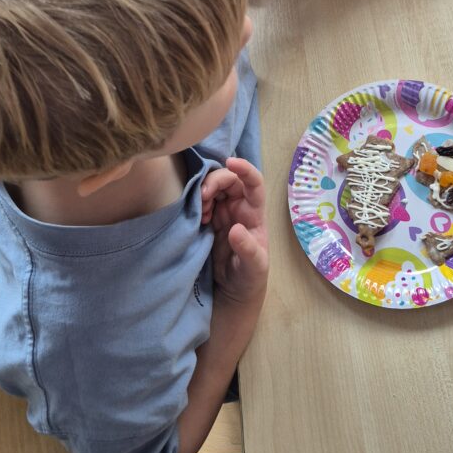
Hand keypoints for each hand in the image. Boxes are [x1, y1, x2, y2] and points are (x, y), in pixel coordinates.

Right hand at [208, 157, 268, 305]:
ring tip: (201, 213)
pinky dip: (197, 203)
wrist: (233, 290)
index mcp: (255, 213)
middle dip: (214, 181)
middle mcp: (240, 207)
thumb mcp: (254, 267)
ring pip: (214, 187)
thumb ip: (248, 249)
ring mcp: (224, 211)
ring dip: (204, 192)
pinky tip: (198, 218)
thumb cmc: (250, 277)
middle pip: (229, 179)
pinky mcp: (210, 218)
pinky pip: (202, 200)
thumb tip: (236, 228)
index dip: (245, 169)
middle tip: (203, 197)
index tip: (230, 162)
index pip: (254, 183)